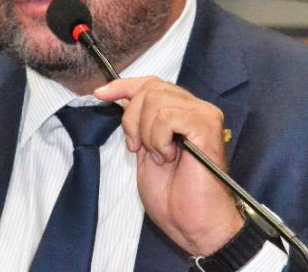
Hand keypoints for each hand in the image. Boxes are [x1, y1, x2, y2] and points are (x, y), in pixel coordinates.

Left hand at [95, 77, 242, 255]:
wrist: (193, 223)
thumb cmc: (174, 196)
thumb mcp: (145, 150)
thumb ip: (139, 123)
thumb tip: (119, 96)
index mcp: (184, 113)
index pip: (152, 83)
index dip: (124, 85)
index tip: (100, 94)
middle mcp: (197, 109)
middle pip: (150, 88)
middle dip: (133, 119)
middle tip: (139, 148)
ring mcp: (204, 115)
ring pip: (155, 101)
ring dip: (147, 134)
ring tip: (161, 158)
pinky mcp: (206, 126)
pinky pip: (166, 117)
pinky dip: (158, 139)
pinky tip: (169, 158)